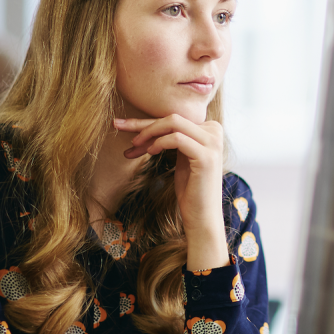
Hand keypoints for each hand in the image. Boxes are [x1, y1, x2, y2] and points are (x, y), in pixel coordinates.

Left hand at [114, 115, 229, 270]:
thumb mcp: (179, 157)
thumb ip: (170, 138)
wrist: (202, 216)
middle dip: (143, 123)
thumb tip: (142, 124)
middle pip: (172, 117)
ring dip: (148, 132)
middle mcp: (215, 132)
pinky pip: (176, 139)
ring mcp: (213, 144)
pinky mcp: (206, 156)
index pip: (174, 118)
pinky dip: (159, 143)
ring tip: (134, 145)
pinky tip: (150, 152)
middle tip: (118, 127)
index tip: (123, 126)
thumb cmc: (190, 189)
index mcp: (210, 130)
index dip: (147, 123)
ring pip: (173, 123)